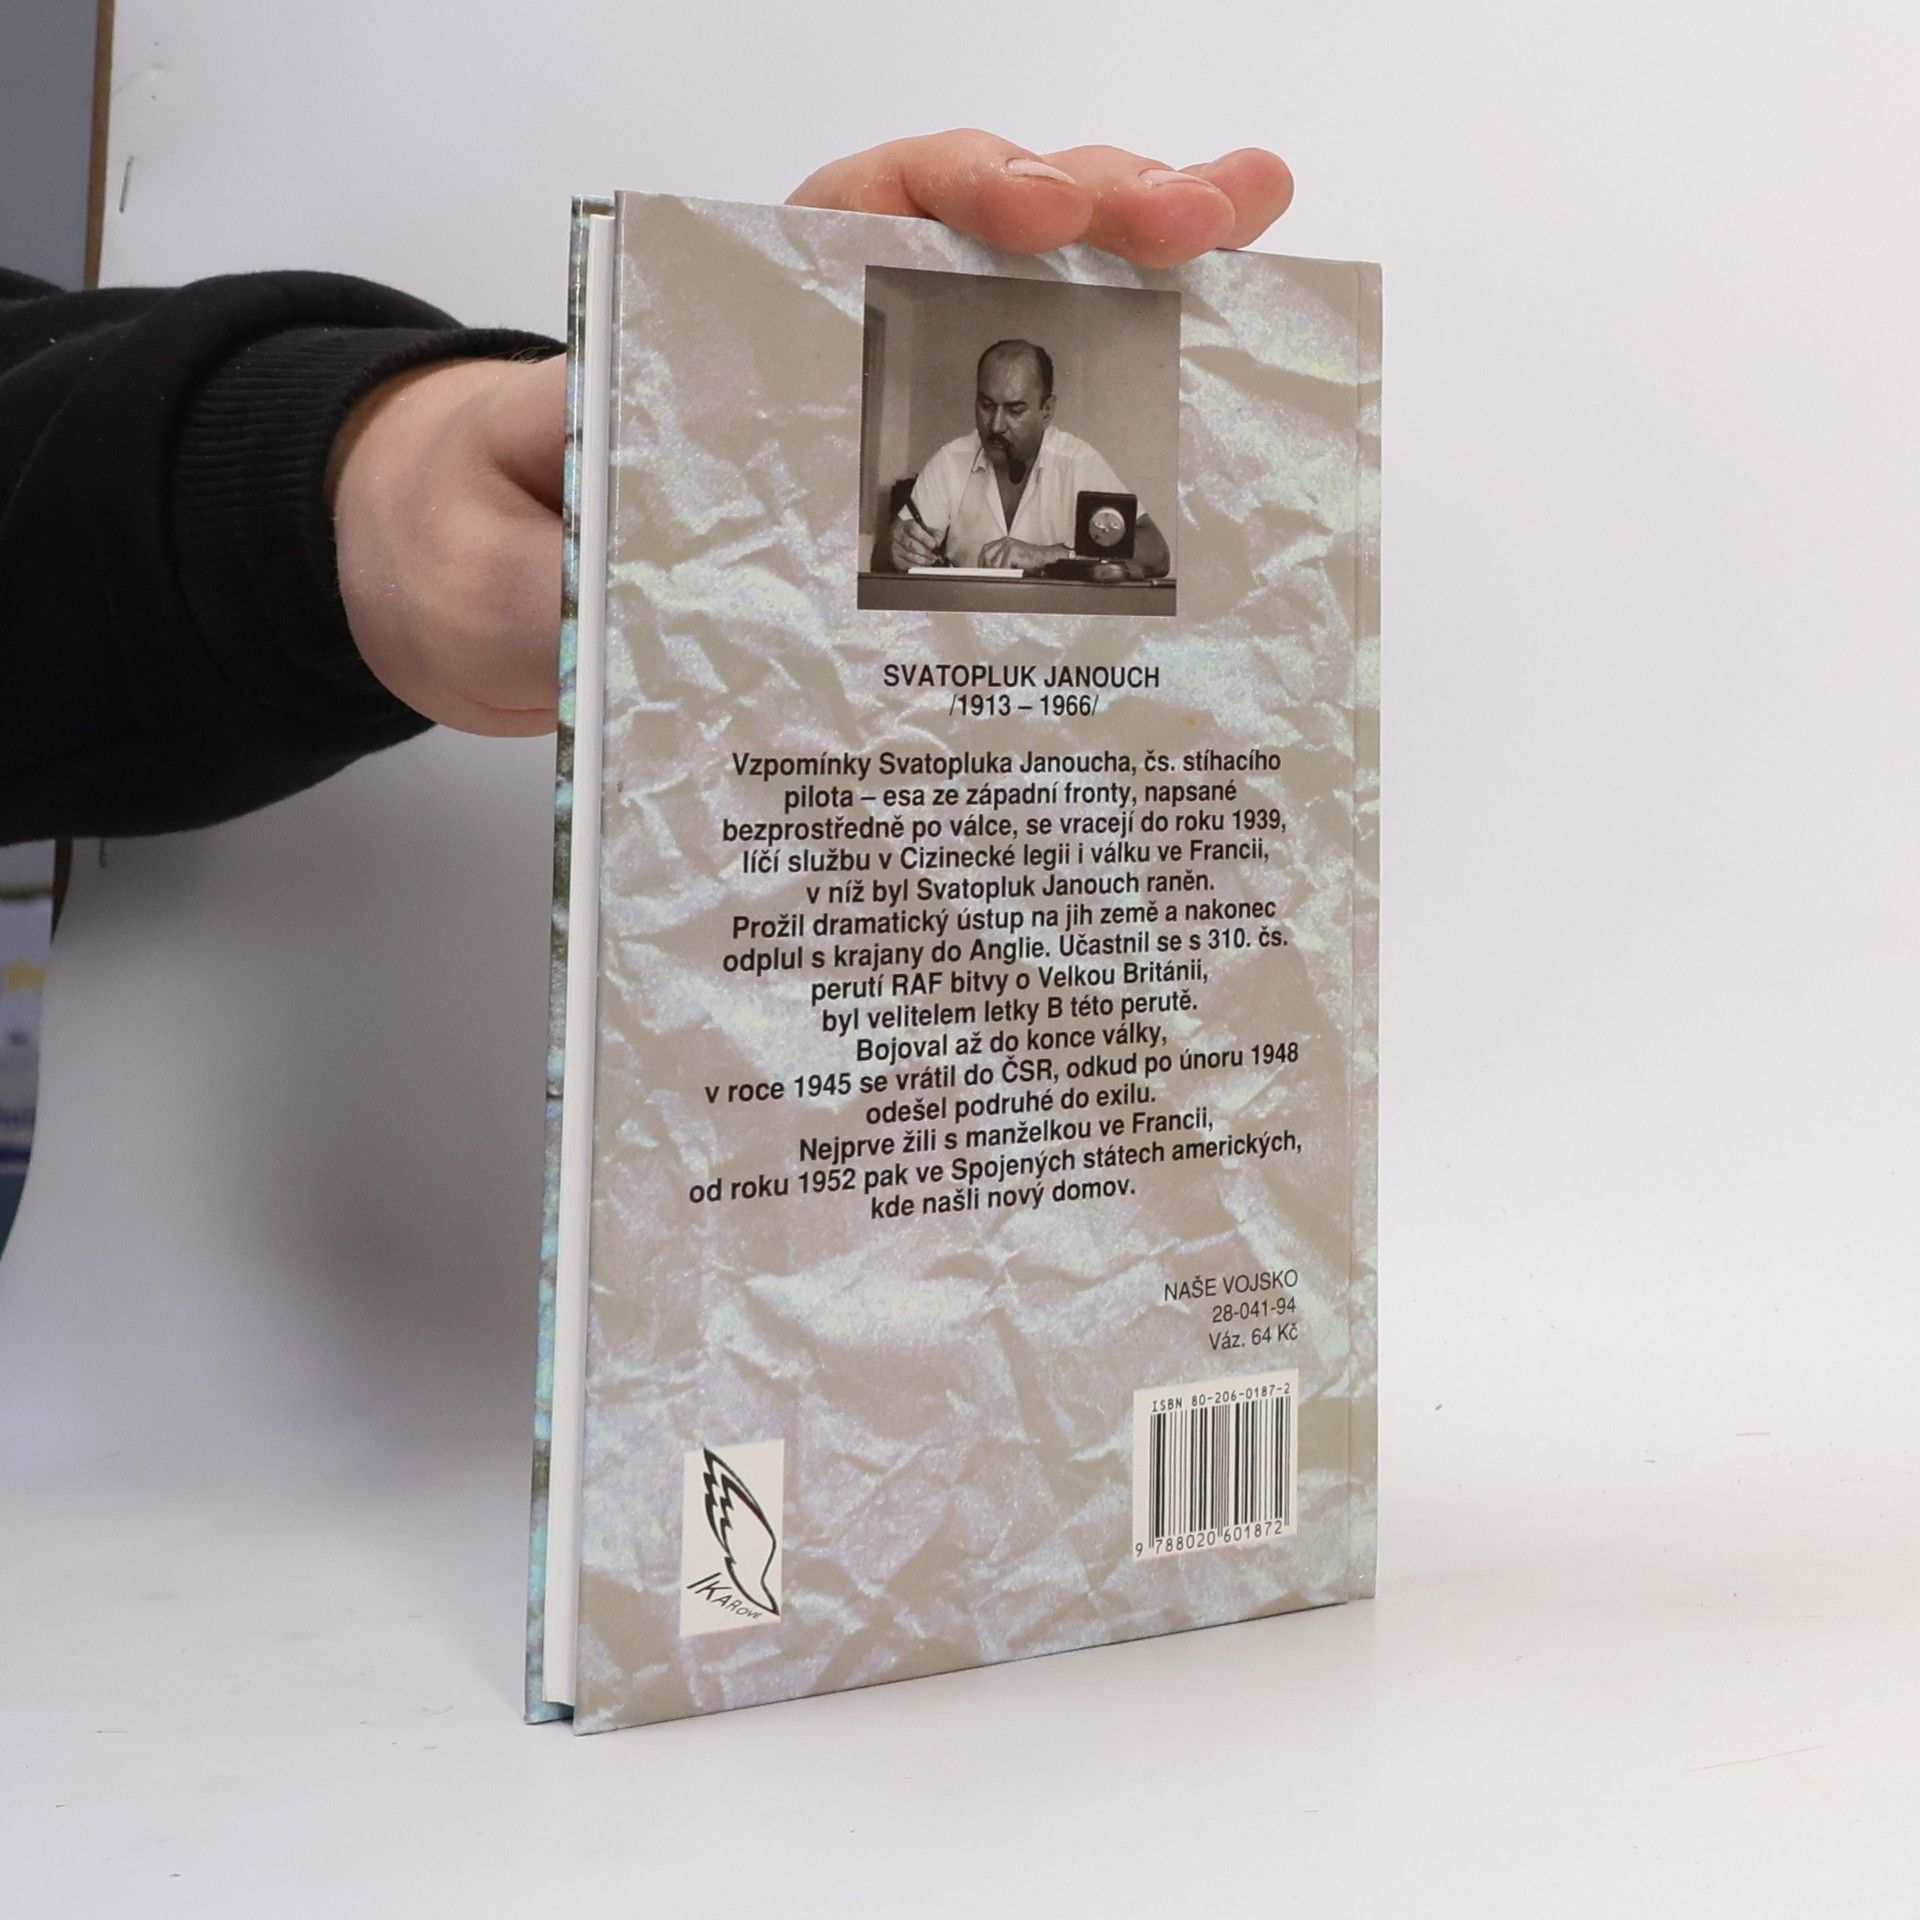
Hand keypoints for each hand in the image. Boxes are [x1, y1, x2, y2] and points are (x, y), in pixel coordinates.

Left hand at [333, 132, 1290, 735]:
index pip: (852, 218)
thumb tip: (665, 582)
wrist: (464, 601)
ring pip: (1017, 313)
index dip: (953, 194)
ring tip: (1246, 234)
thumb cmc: (479, 554)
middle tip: (1192, 215)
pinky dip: (1111, 399)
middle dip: (1089, 204)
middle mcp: (812, 343)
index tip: (1033, 209)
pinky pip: (1017, 437)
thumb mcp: (496, 562)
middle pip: (966, 236)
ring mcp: (871, 411)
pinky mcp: (903, 499)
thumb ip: (561, 566)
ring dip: (1136, 268)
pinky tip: (1211, 379)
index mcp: (717, 323)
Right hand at [889, 511, 941, 568]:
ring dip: (922, 560)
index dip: (924, 538)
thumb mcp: (929, 531)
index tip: (934, 545)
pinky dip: (916, 566)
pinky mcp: (895, 558)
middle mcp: (898, 534)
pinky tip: (923, 565)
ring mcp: (895, 547)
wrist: (907, 538)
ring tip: (930, 560)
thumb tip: (936, 544)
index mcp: (906, 524)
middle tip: (934, 556)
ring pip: (908, 555)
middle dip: (924, 551)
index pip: (913, 529)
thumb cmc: (920, 535)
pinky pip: (905, 564)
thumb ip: (934, 536)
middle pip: (910, 543)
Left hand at [979, 537, 1067, 571]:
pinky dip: (1006, 574)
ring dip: (998, 573)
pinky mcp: (1012, 551)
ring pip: (994, 564)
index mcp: (1002, 541)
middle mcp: (1004, 541)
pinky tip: (1013, 575)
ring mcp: (1008, 545)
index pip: (985, 551)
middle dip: (988, 569)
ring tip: (1006, 577)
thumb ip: (1000, 562)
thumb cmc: (1031, 562)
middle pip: (986, 557)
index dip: (983, 563)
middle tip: (992, 578)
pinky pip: (1002, 567)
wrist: (1046, 559)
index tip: (984, 573)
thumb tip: (986, 572)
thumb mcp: (1012, 560)